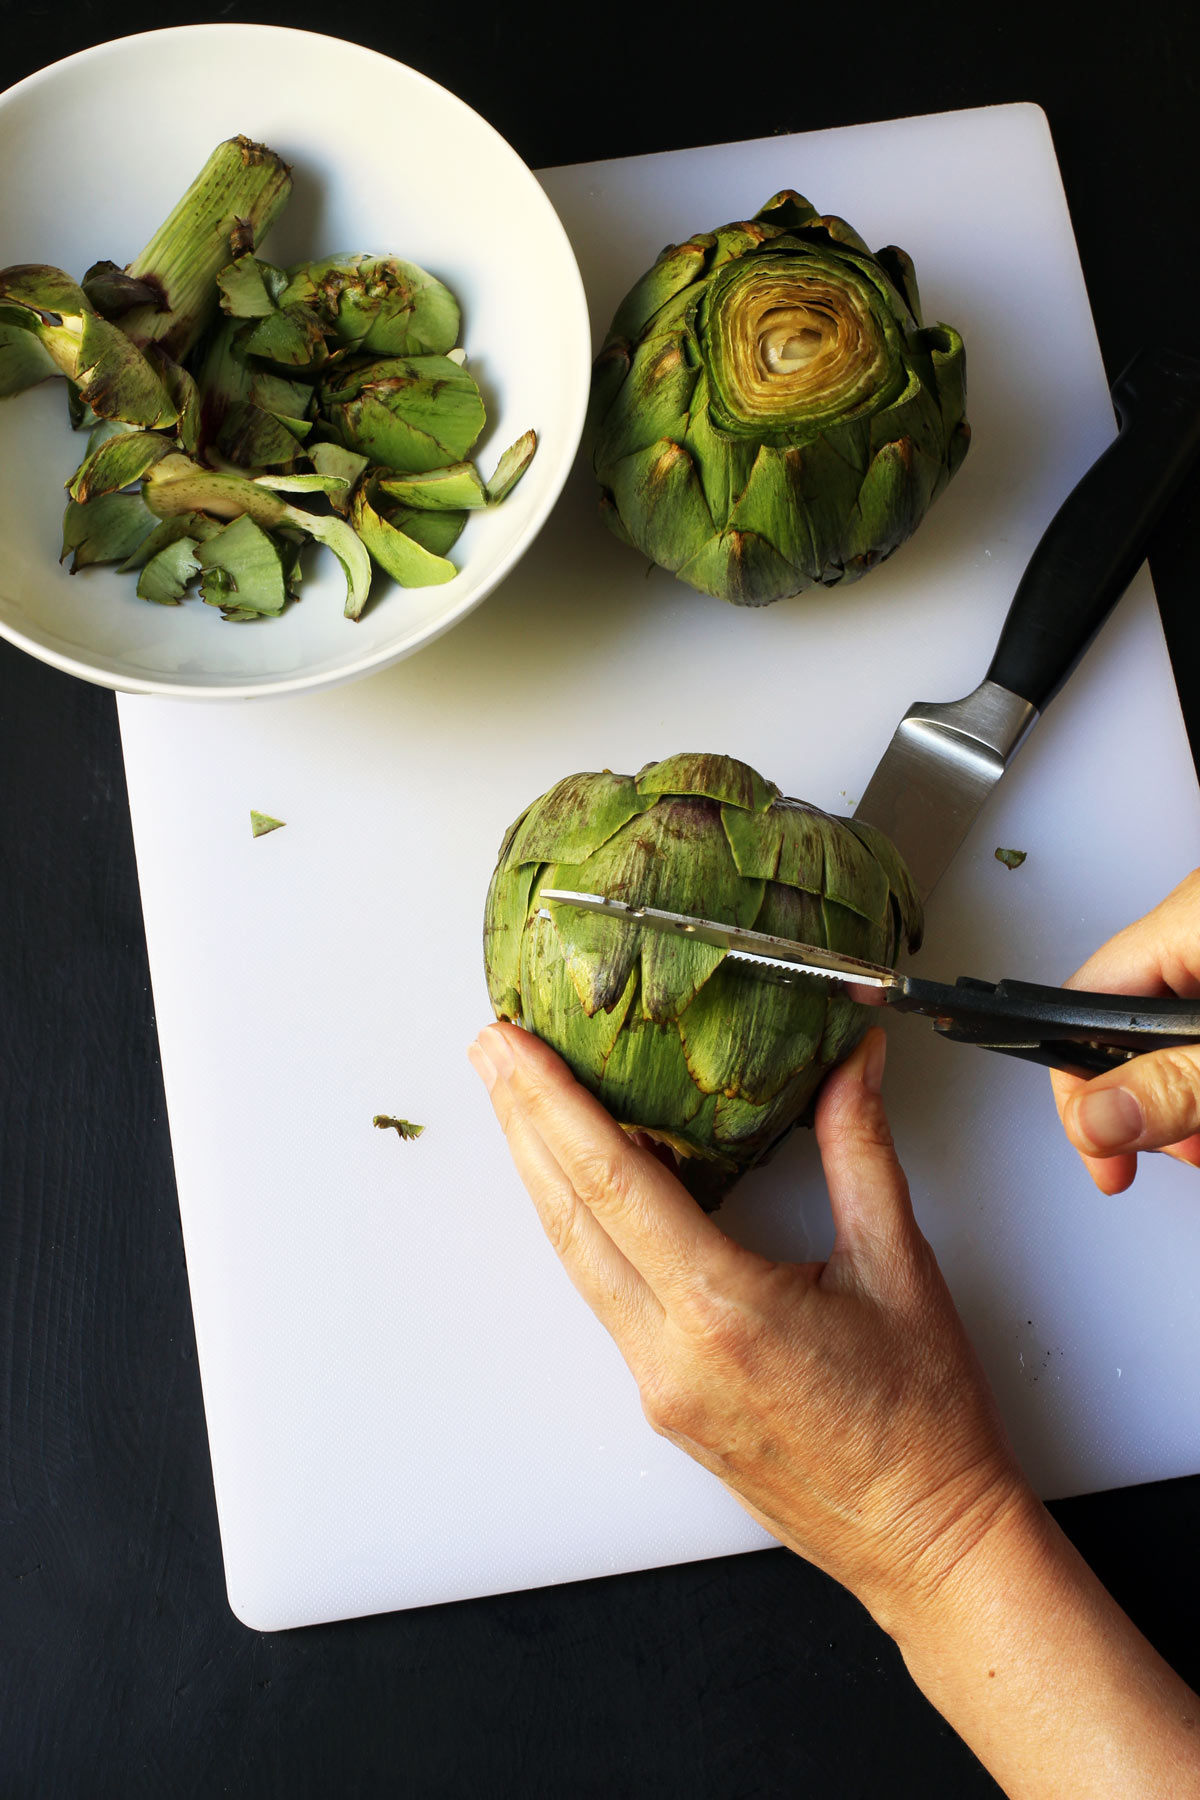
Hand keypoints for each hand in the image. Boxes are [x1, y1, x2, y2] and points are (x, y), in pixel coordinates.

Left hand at [468, 1021, 1031, 1629]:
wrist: (927, 1544)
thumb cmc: (924, 1425)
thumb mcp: (900, 1267)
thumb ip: (860, 1150)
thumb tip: (851, 1062)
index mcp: (725, 1313)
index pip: (612, 1182)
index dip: (552, 1103)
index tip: (512, 1045)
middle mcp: (671, 1354)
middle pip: (569, 1218)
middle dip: (521, 1122)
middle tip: (489, 1048)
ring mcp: (658, 1387)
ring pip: (577, 1260)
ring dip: (541, 1173)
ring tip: (517, 1101)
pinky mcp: (663, 1403)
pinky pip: (607, 1296)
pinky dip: (586, 1228)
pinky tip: (583, 1185)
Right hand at [1050, 869, 1199, 1195]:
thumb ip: (1175, 1084)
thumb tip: (1096, 1119)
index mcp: (1188, 921)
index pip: (1081, 1004)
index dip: (1079, 1087)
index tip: (1100, 1155)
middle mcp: (1198, 924)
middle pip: (1123, 1023)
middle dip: (1143, 1100)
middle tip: (1173, 1152)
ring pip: (1168, 1034)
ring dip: (1181, 1093)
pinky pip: (1198, 1024)